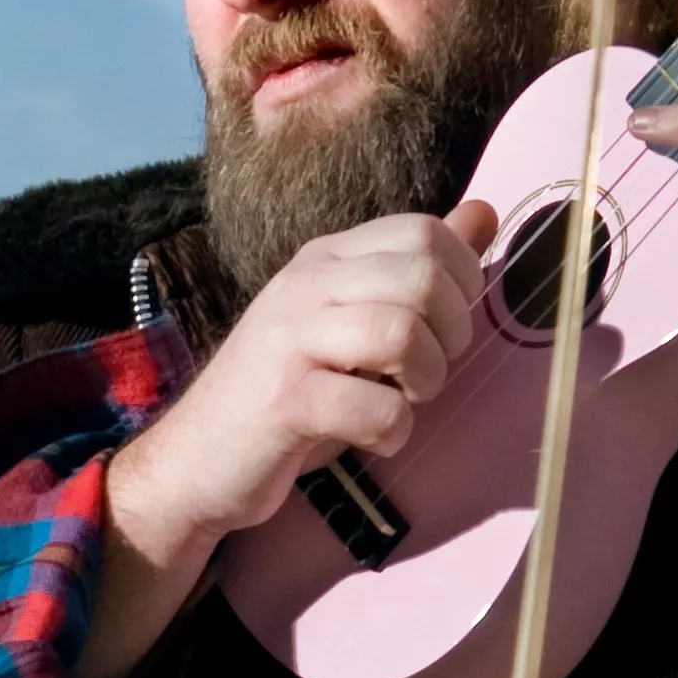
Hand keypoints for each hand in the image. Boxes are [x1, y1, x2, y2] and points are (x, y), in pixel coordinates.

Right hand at [80, 201, 495, 677]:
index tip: (441, 328)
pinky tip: (375, 439)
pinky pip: (376, 407)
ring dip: (427, 380)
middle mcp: (304, 284)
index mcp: (325, 258)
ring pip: (404, 331)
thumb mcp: (351, 322)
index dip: (461, 283)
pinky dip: (394, 432)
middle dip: (452, 333)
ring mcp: (289, 339)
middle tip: (425, 372)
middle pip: (424, 275)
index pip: (424, 232)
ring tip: (404, 402)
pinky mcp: (284, 400)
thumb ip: (414, 269)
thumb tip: (484, 213)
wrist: (194, 464)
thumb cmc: (286, 395)